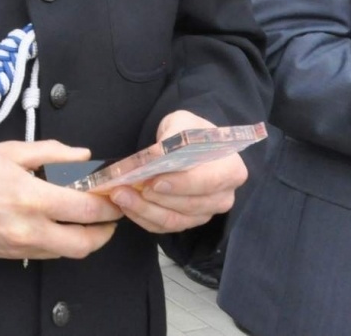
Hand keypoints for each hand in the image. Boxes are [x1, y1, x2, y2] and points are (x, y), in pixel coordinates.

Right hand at [0, 140, 120, 259]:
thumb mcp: (11, 151)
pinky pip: (46, 254)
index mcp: (31, 197)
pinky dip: (60, 243)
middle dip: (105, 232)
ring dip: (85, 240)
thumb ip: (52, 152)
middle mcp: (28, 228)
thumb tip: (84, 155)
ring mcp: (19, 246)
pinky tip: (59, 226)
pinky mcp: (10, 256)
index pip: (84, 208)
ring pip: (67, 253)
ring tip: (88, 221)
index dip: (107, 205)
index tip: (114, 195)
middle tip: (110, 216)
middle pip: (84, 244)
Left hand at [107, 111, 246, 234]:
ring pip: (174, 220)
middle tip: (124, 189)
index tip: (154, 182)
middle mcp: (223, 196)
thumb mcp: (182, 123)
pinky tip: (125, 205)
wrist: (189, 144)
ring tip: (119, 195)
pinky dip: (142, 217)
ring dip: (143, 210)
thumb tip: (157, 155)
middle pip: (189, 206)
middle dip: (154, 199)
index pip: (208, 182)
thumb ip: (173, 136)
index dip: (181, 184)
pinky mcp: (188, 222)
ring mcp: (206, 212)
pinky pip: (164, 227)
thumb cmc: (188, 132)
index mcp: (231, 169)